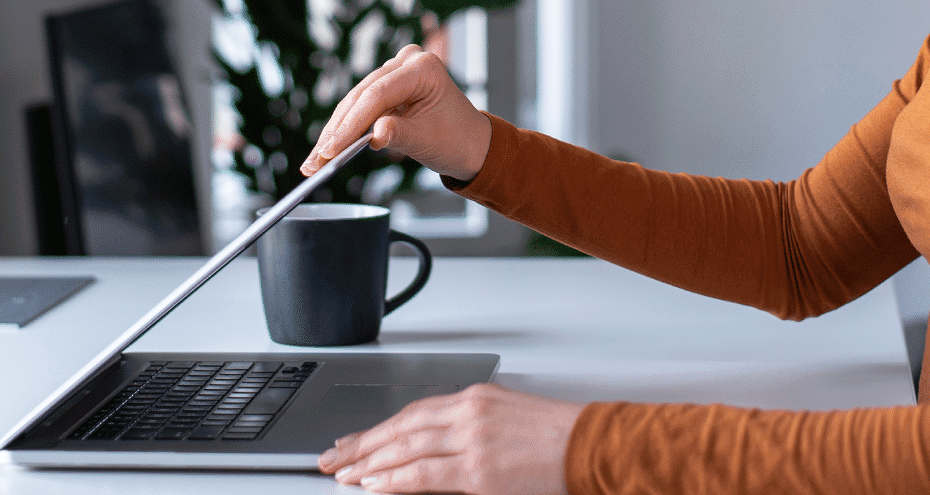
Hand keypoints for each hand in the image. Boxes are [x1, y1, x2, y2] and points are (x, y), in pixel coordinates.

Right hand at [302, 44, 491, 181]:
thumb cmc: (456, 138)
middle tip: (317, 158)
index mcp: (423, 68)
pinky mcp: (385, 87)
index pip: (378, 94)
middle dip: (337, 131)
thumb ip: (398, 135)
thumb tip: (372, 136)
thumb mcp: (426, 139)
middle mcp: (406, 63)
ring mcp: (394, 73)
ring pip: (354, 102)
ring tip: (315, 159)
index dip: (352, 123)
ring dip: (334, 132)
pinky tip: (326, 148)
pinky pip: (359, 107)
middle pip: (361, 97)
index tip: (333, 148)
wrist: (468, 143)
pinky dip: (343, 129)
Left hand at [316, 383, 585, 494]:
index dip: (378, 428)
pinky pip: (425, 475)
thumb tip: (431, 447)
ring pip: (406, 448)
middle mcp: (469, 413)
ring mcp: (472, 441)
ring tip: (345, 474)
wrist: (596, 446)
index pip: (412, 411)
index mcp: (476, 397)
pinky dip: (396, 479)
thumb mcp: (508, 418)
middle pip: (401, 427)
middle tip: (333, 457)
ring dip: (370, 462)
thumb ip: (469, 426)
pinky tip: (375, 485)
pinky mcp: (480, 472)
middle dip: (362, 444)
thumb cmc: (560, 437)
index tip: (354, 440)